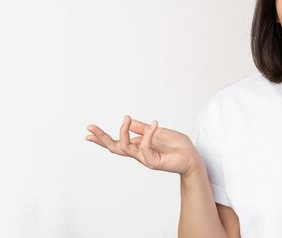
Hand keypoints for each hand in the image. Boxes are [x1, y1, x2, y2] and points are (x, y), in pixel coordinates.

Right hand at [85, 115, 199, 174]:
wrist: (193, 158)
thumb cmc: (178, 146)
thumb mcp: (158, 132)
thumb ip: (143, 129)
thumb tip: (129, 120)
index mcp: (139, 147)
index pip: (117, 143)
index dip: (102, 138)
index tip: (88, 132)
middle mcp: (139, 154)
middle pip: (115, 148)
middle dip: (102, 138)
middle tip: (90, 129)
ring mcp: (145, 159)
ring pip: (126, 147)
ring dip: (123, 132)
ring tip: (125, 119)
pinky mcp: (154, 162)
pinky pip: (145, 147)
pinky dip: (148, 134)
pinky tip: (155, 124)